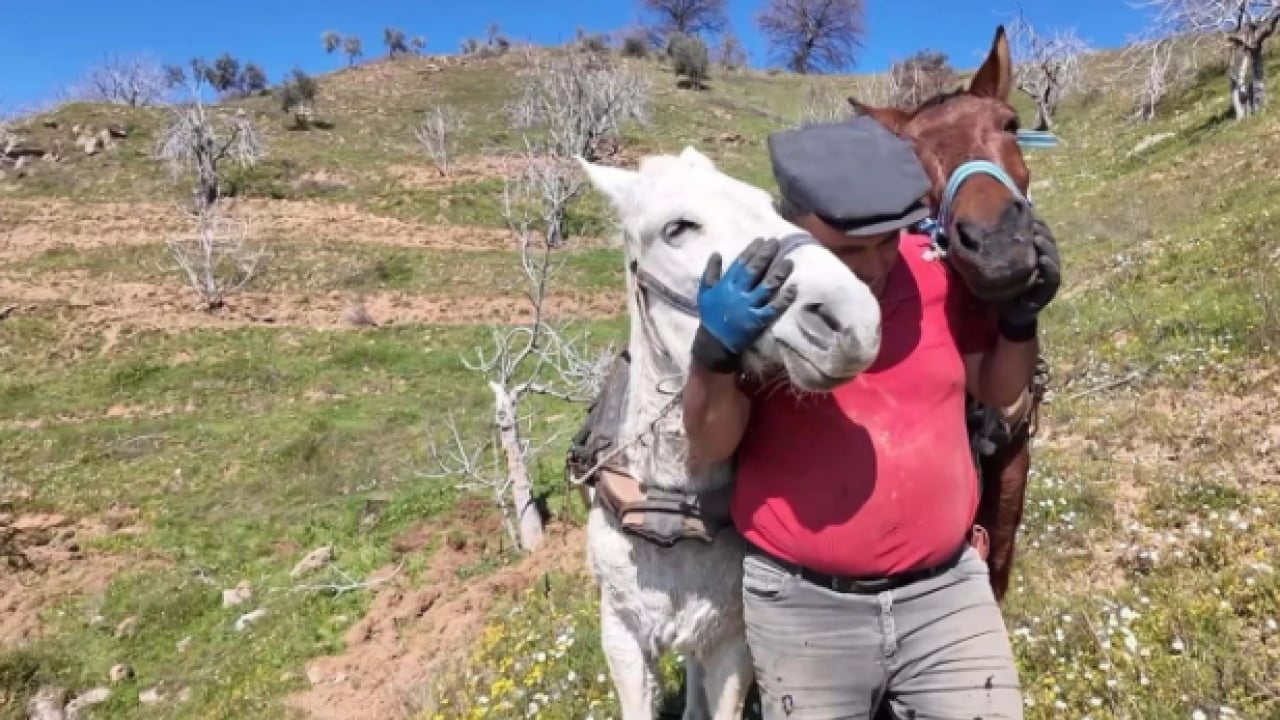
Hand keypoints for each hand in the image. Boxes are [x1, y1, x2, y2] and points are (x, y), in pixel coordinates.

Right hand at [691, 237, 797, 372]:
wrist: (714, 344)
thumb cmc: (711, 316)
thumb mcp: (704, 292)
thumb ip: (710, 272)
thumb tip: (716, 252)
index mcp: (725, 285)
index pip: (740, 264)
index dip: (752, 251)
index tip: (762, 240)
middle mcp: (737, 294)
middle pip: (754, 271)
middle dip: (766, 256)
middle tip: (777, 243)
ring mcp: (749, 307)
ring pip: (766, 287)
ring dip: (778, 274)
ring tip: (789, 261)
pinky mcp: (758, 321)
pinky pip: (773, 309)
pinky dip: (784, 299)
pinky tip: (793, 288)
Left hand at [998, 217, 1059, 335]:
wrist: (1008, 312)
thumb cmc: (1002, 285)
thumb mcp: (998, 263)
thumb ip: (997, 247)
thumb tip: (984, 224)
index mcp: (1033, 252)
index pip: (1039, 232)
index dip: (1036, 222)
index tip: (1027, 212)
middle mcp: (1044, 261)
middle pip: (1048, 241)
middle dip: (1042, 230)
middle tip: (1032, 223)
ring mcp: (1048, 276)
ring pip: (1052, 256)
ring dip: (1047, 246)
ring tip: (1037, 238)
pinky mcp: (1048, 291)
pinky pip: (1053, 277)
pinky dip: (1049, 267)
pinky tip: (1042, 258)